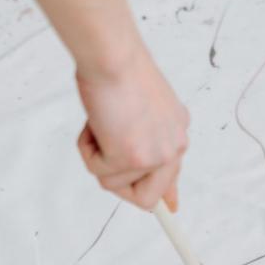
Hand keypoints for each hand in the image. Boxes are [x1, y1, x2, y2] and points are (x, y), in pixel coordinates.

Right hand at [75, 45, 188, 210]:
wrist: (112, 55)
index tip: (170, 208)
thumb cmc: (118, 69)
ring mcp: (155, 155)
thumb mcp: (140, 108)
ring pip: (113, 184)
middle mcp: (174, 146)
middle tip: (103, 154)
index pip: (172, 175)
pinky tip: (95, 123)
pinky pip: (99, 172)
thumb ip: (146, 138)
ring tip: (100, 122)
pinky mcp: (132, 158)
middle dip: (119, 182)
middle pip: (148, 199)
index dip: (165, 194)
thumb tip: (142, 165)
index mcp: (177, 131)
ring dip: (97, 156)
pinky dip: (88, 150)